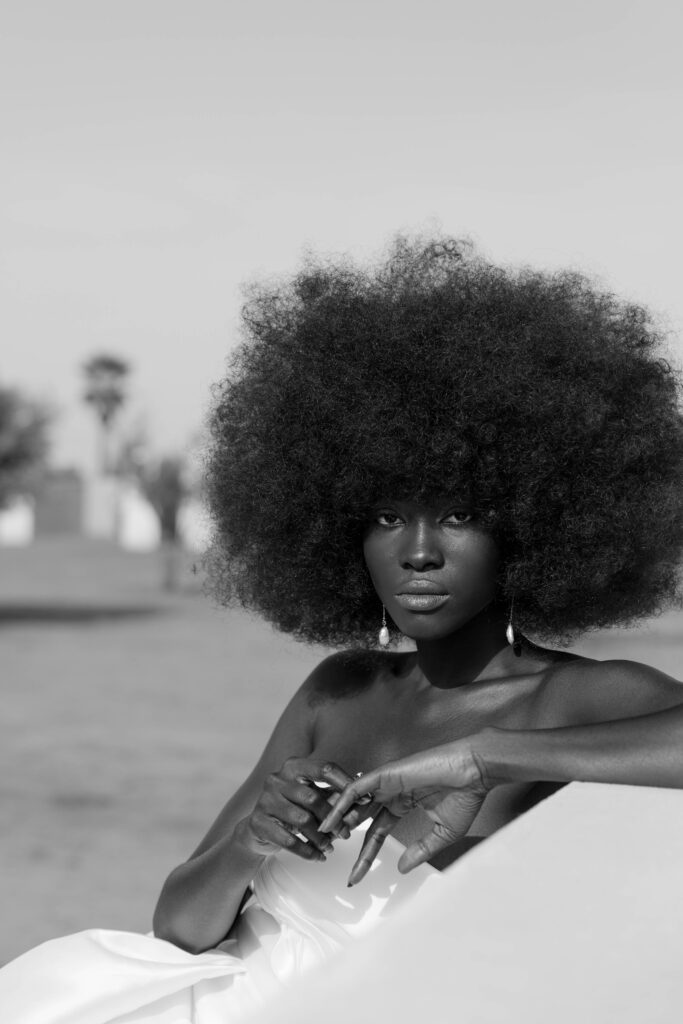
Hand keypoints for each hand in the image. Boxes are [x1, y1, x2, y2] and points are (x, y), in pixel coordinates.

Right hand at [235, 757, 372, 861]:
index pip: (324, 768)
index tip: (365, 799)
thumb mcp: (311, 798)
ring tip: (330, 847)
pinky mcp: (258, 822)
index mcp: (293, 766)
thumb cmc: (292, 809)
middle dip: (333, 819)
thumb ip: (333, 795)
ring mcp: (265, 800)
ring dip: (320, 838)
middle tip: (346, 834)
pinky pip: (288, 840)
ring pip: (302, 821)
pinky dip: (307, 851)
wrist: (258, 829)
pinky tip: (318, 857)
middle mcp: (277, 779)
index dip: (346, 783)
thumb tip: (364, 795)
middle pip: (313, 798)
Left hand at [320, 739, 490, 881]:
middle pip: (359, 818)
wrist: (475, 771)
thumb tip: (401, 869)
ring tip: (321, 838)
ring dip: (336, 819)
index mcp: (403, 804)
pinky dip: (342, 802)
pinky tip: (331, 819)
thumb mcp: (441, 833)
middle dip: (342, 836)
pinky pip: (357, 788)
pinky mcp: (385, 774)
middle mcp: (391, 793)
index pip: (376, 833)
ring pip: (353, 802)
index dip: (366, 856)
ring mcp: (387, 783)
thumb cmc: (465, 796)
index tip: (356, 877)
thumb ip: (420, 850)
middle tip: (325, 852)